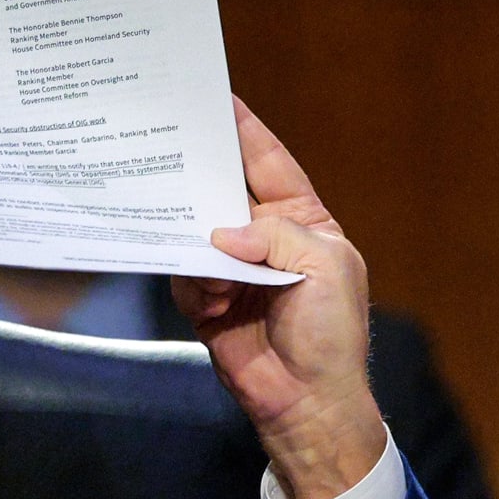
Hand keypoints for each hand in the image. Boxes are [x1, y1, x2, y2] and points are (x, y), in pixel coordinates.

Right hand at [174, 98, 386, 498]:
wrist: (308, 403)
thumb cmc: (331, 332)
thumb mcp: (322, 266)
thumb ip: (272, 235)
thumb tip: (220, 236)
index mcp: (303, 219)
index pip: (268, 161)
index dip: (243, 128)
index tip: (214, 94)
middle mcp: (265, 237)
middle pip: (222, 190)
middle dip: (199, 174)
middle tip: (167, 147)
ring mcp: (234, 269)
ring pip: (196, 232)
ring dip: (200, 245)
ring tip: (210, 261)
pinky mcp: (208, 300)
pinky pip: (185, 275)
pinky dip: (196, 286)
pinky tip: (215, 303)